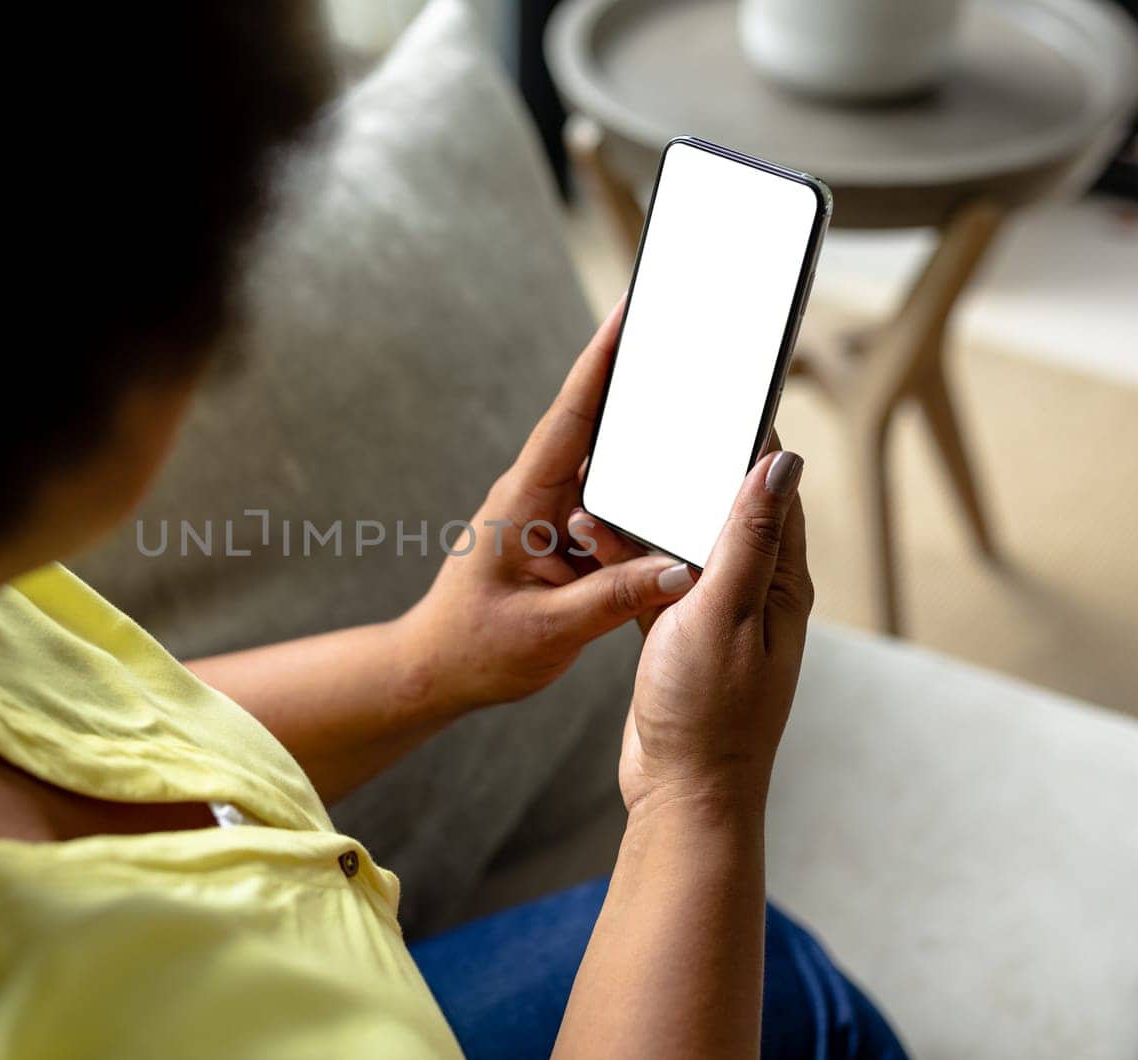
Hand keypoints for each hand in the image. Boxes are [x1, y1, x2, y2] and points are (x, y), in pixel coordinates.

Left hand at [399, 300, 697, 716]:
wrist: (436, 671)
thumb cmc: (476, 649)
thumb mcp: (548, 630)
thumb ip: (614, 598)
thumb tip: (684, 570)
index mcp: (523, 500)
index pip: (569, 418)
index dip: (600, 362)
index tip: (629, 309)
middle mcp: (537, 495)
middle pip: (597, 430)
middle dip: (640, 387)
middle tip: (690, 343)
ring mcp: (550, 515)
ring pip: (611, 475)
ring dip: (648, 453)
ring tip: (701, 415)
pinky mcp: (562, 539)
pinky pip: (610, 512)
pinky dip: (641, 507)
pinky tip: (678, 498)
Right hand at [618, 448, 811, 814]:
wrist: (682, 793)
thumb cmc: (710, 713)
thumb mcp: (724, 614)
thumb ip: (747, 538)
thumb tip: (781, 463)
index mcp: (780, 583)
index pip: (772, 492)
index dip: (751, 443)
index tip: (725, 397)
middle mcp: (754, 594)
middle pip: (721, 511)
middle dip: (685, 471)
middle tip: (649, 430)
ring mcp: (715, 616)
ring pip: (680, 544)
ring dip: (645, 516)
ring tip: (603, 488)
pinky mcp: (678, 636)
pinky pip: (653, 578)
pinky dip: (625, 557)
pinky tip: (591, 540)